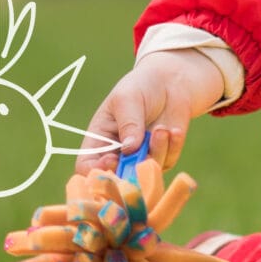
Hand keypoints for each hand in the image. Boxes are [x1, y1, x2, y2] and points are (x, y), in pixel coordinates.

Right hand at [76, 49, 225, 174]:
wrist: (170, 83)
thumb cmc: (140, 87)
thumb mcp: (127, 99)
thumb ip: (128, 124)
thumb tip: (130, 150)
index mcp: (99, 139)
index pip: (87, 165)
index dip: (96, 171)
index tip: (112, 159)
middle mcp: (118, 153)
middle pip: (117, 178)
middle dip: (131, 171)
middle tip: (142, 152)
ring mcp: (141, 157)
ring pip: (146, 172)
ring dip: (156, 152)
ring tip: (161, 130)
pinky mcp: (163, 157)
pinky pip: (168, 162)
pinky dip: (172, 147)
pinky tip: (173, 130)